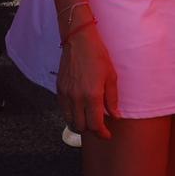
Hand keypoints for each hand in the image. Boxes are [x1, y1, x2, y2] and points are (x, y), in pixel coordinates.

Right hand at [58, 22, 117, 138]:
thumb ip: (112, 99)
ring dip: (80, 125)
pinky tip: (79, 110)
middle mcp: (76, 98)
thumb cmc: (97, 56)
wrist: (78, 40)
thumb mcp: (111, 77)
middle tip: (99, 127)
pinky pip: (63, 110)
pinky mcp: (59, 90)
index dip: (102, 134)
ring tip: (88, 121)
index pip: (95, 125)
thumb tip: (115, 116)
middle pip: (81, 127)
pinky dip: (71, 115)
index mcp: (92, 95)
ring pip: (70, 121)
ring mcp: (66, 94)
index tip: (107, 135)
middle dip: (91, 131)